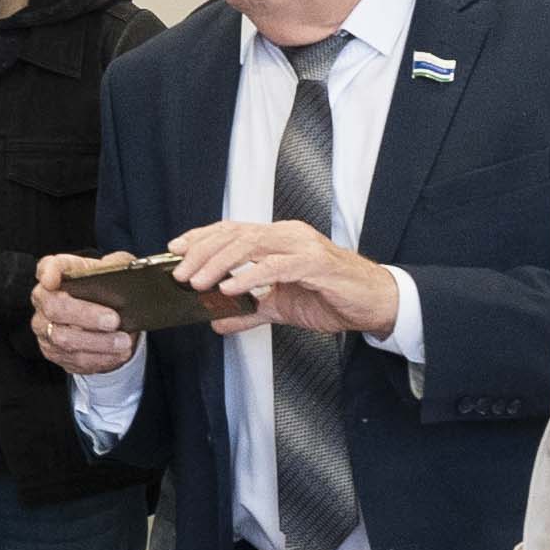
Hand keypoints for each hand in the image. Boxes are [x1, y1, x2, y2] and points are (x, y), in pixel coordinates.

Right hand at [30, 262, 141, 378]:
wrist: (104, 316)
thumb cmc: (105, 288)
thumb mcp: (115, 270)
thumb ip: (118, 265)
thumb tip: (128, 273)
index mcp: (56, 272)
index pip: (47, 267)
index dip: (48, 273)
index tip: (53, 280)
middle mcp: (44, 299)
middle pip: (54, 307)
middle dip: (86, 315)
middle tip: (114, 320)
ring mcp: (45, 327)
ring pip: (64, 339)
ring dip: (98, 342)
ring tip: (123, 342)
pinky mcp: (53, 351)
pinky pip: (73, 359)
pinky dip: (99, 358)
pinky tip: (117, 354)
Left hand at [165, 216, 401, 337]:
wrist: (374, 303)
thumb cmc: (332, 297)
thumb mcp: (281, 307)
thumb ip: (248, 311)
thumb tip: (216, 320)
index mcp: (278, 238)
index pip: (232, 230)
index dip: (201, 236)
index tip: (175, 249)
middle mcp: (287, 235)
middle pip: (234, 234)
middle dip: (202, 252)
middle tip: (180, 273)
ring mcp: (301, 246)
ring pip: (250, 245)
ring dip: (219, 263)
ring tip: (198, 282)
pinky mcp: (315, 264)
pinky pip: (275, 266)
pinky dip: (249, 277)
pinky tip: (230, 288)